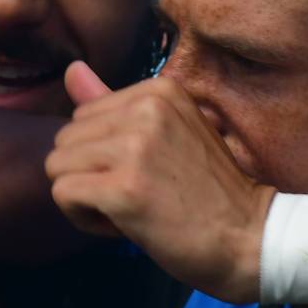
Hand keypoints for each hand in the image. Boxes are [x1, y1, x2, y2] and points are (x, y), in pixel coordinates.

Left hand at [46, 61, 272, 302]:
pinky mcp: (125, 188)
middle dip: (89, 175)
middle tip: (136, 194)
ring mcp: (135, 147)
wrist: (250, 239)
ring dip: (85, 197)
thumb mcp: (165, 133)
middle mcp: (147, 109)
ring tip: (130, 208)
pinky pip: (62, 194)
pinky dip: (83, 217)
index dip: (103, 155)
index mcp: (158, 90)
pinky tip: (121, 225)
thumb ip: (113, 103)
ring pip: (57, 167)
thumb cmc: (207, 192)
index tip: (144, 173)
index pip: (82, 116)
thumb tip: (71, 69)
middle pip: (64, 141)